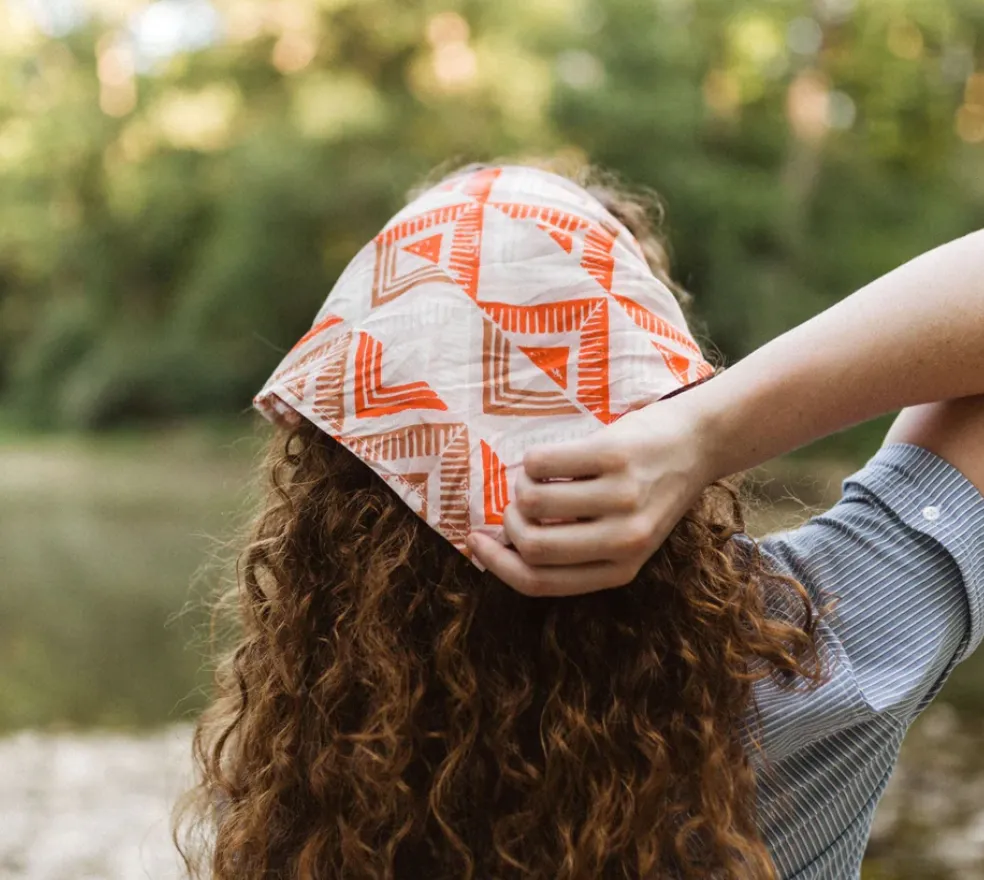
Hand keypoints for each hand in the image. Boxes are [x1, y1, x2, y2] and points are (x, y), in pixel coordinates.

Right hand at [467, 394, 715, 595]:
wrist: (698, 442)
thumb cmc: (650, 490)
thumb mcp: (623, 536)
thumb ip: (576, 550)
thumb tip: (506, 548)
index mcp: (621, 569)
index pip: (540, 583)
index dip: (497, 566)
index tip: (477, 543)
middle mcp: (623, 540)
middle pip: (532, 546)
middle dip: (508, 524)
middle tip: (515, 505)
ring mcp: (621, 497)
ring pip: (532, 502)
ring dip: (521, 487)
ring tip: (538, 477)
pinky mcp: (614, 455)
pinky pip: (541, 463)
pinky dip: (532, 460)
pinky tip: (550, 458)